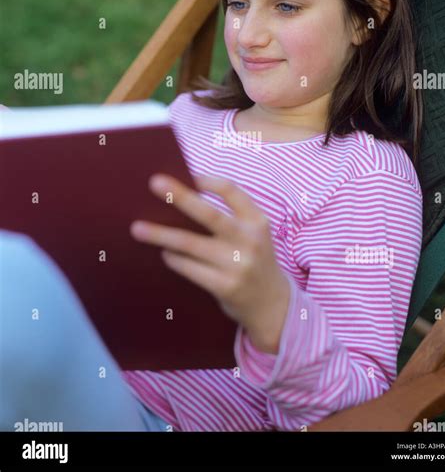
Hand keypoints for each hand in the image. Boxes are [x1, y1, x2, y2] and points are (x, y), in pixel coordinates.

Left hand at [130, 173, 290, 352]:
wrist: (272, 304)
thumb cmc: (253, 260)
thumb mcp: (254, 234)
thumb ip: (231, 217)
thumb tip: (184, 197)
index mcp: (258, 221)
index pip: (232, 191)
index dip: (208, 181)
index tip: (188, 175)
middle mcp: (249, 241)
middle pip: (209, 214)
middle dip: (180, 197)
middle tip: (154, 182)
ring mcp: (237, 265)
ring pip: (191, 244)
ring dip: (161, 235)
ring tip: (137, 228)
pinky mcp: (225, 286)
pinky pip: (190, 268)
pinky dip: (174, 259)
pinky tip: (164, 253)